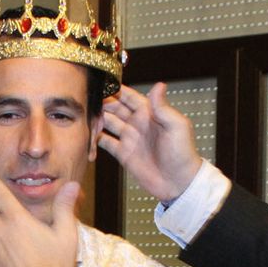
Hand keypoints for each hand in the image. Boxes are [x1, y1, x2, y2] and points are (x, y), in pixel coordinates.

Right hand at [98, 82, 202, 201]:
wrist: (178, 182)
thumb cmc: (183, 153)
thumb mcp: (176, 126)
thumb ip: (163, 107)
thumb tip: (158, 85)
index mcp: (149, 113)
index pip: (128, 96)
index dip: (115, 89)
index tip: (101, 83)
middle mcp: (137, 123)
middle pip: (114, 107)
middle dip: (102, 103)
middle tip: (87, 101)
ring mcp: (129, 138)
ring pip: (107, 122)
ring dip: (96, 119)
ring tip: (84, 117)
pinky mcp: (123, 153)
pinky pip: (105, 142)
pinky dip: (95, 139)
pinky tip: (87, 136)